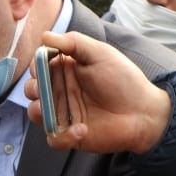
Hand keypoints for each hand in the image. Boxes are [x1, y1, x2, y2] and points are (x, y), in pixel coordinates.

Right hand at [23, 31, 173, 153]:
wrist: (144, 112)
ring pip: (35, 113)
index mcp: (65, 70)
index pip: (38, 67)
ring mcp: (64, 114)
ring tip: (54, 110)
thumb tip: (45, 36)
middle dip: (33, 88)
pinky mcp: (71, 135)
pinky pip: (53, 139)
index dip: (36, 66)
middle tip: (45, 88)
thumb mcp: (100, 53)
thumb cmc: (124, 79)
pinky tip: (82, 129)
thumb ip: (74, 41)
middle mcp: (61, 91)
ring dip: (39, 111)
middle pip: (31, 89)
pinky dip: (62, 137)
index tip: (43, 65)